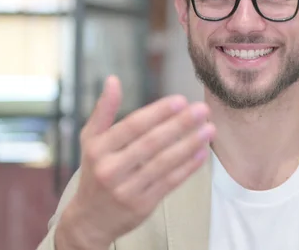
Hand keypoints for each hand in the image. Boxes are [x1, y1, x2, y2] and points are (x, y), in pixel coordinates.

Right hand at [55, 76, 214, 248]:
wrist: (89, 219)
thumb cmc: (94, 171)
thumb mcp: (90, 140)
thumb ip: (103, 110)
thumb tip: (112, 80)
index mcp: (98, 149)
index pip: (132, 126)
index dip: (158, 112)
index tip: (180, 100)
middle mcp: (110, 169)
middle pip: (151, 143)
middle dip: (180, 125)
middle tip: (202, 110)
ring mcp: (127, 189)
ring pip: (164, 163)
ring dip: (189, 144)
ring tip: (209, 129)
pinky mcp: (142, 205)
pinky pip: (170, 182)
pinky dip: (187, 167)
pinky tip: (202, 152)